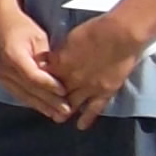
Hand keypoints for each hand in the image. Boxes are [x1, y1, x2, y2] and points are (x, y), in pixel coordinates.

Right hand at [0, 0, 69, 122]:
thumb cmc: (23, 28)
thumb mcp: (38, 37)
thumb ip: (47, 57)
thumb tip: (57, 75)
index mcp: (13, 55)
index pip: (32, 75)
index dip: (49, 85)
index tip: (64, 92)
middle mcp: (4, 69)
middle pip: (29, 89)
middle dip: (49, 102)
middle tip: (67, 111)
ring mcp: (1, 77)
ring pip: (24, 96)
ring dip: (43, 107)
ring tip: (59, 116)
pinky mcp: (3, 81)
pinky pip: (20, 95)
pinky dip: (34, 103)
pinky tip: (47, 111)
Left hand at [50, 10, 149, 125]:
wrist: (121, 34)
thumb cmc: (96, 29)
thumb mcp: (71, 38)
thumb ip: (62, 52)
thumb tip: (54, 59)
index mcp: (62, 63)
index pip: (46, 77)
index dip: (40, 82)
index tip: (35, 86)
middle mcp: (72, 78)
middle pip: (56, 93)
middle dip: (48, 100)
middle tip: (42, 106)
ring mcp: (89, 87)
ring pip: (72, 104)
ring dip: (63, 111)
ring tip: (57, 118)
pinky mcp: (105, 92)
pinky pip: (94, 108)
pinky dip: (87, 118)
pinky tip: (81, 126)